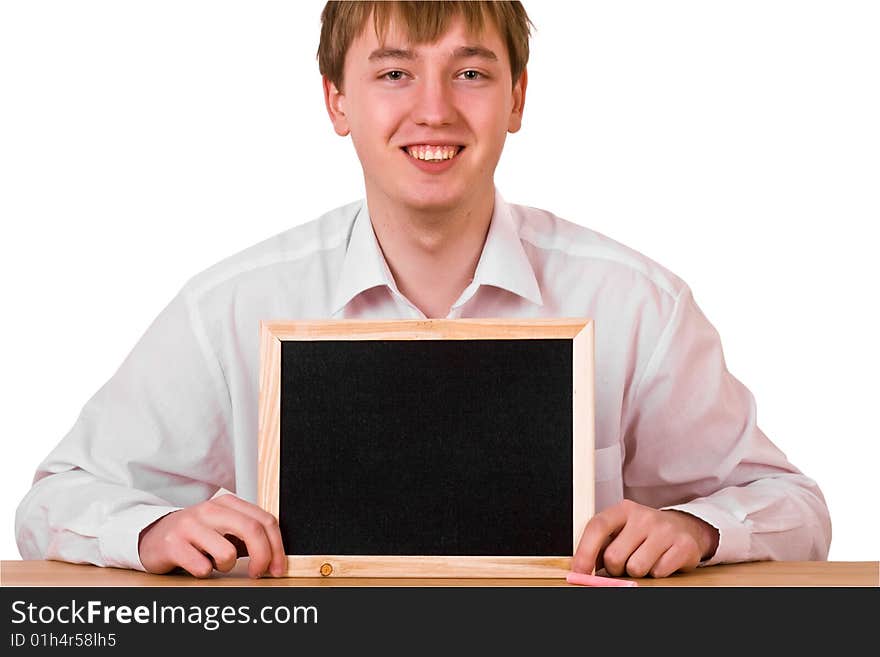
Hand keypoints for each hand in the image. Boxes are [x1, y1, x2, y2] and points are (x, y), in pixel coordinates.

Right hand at [138, 494, 285, 577]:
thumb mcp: (224, 528)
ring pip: (228, 553)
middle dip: (263, 557)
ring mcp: (190, 525)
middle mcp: (210, 510)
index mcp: (228, 503)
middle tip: (259, 573)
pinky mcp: (172, 544)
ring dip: (226, 566)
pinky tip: (196, 564)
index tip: (278, 567)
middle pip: (252, 530)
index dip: (277, 547)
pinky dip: (204, 572)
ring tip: (214, 563)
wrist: (152, 536)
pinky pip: (202, 567)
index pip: (265, 520)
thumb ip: (249, 535)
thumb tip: (276, 556)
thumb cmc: (195, 536)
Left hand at [572, 499, 718, 577]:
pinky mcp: (684, 546)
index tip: (579, 571)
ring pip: (636, 568)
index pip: (597, 527)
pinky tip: (660, 561)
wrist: (683, 528)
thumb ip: (601, 545)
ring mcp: (665, 530)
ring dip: (636, 572)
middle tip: (624, 563)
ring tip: (644, 560)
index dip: (585, 551)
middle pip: (614, 556)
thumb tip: (582, 568)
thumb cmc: (644, 532)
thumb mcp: (621, 530)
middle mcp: (644, 516)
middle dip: (615, 568)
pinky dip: (656, 574)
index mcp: (623, 509)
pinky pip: (658, 573)